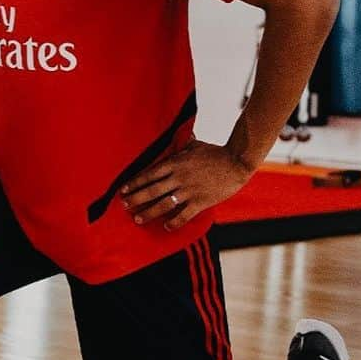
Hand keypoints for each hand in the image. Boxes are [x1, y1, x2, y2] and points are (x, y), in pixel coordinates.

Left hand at [119, 139, 252, 230]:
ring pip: (164, 204)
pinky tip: (165, 227)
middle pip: (152, 190)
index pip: (149, 174)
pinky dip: (174, 222)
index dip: (135, 183)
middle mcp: (179, 177)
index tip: (123, 190)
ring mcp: (189, 190)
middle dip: (136, 199)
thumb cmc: (215, 152)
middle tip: (124, 206)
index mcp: (175, 162)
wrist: (237, 161)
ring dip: (149, 212)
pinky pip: (184, 215)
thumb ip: (181, 143)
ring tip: (137, 219)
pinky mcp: (201, 201)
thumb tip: (176, 133)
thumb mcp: (194, 144)